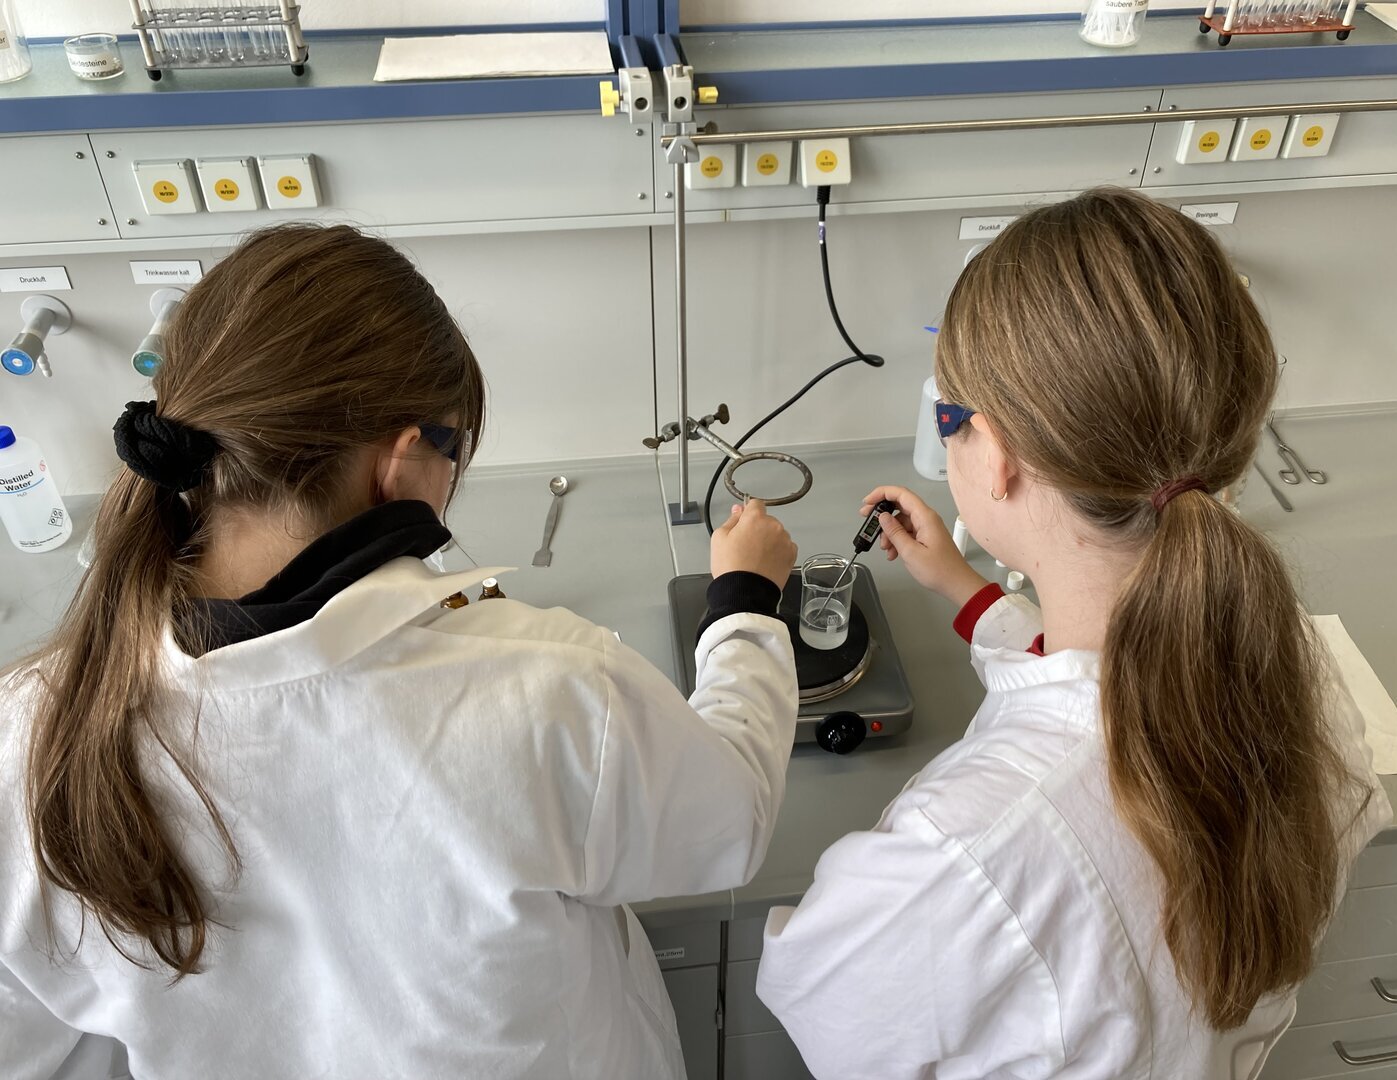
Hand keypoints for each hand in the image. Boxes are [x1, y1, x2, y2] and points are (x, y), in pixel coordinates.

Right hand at [711, 500, 797, 588]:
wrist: (745, 592)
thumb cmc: (731, 567)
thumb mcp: (719, 538)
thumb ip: (731, 519)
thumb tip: (739, 510)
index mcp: (755, 518)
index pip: (755, 504)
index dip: (748, 512)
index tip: (744, 522)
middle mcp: (773, 526)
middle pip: (767, 520)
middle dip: (758, 529)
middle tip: (746, 546)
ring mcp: (785, 540)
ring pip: (777, 534)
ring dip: (769, 540)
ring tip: (756, 557)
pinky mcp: (791, 555)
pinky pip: (785, 547)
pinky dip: (778, 552)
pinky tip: (766, 562)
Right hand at [859, 485, 988, 607]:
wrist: (957, 584)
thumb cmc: (938, 570)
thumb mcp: (910, 552)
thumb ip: (895, 532)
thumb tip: (883, 516)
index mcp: (925, 517)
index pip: (901, 494)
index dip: (882, 493)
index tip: (867, 503)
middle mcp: (926, 518)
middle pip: (899, 506)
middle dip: (882, 513)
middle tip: (867, 520)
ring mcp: (926, 527)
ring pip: (901, 521)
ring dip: (889, 533)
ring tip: (885, 548)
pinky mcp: (926, 537)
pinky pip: (907, 532)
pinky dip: (897, 540)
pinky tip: (893, 553)